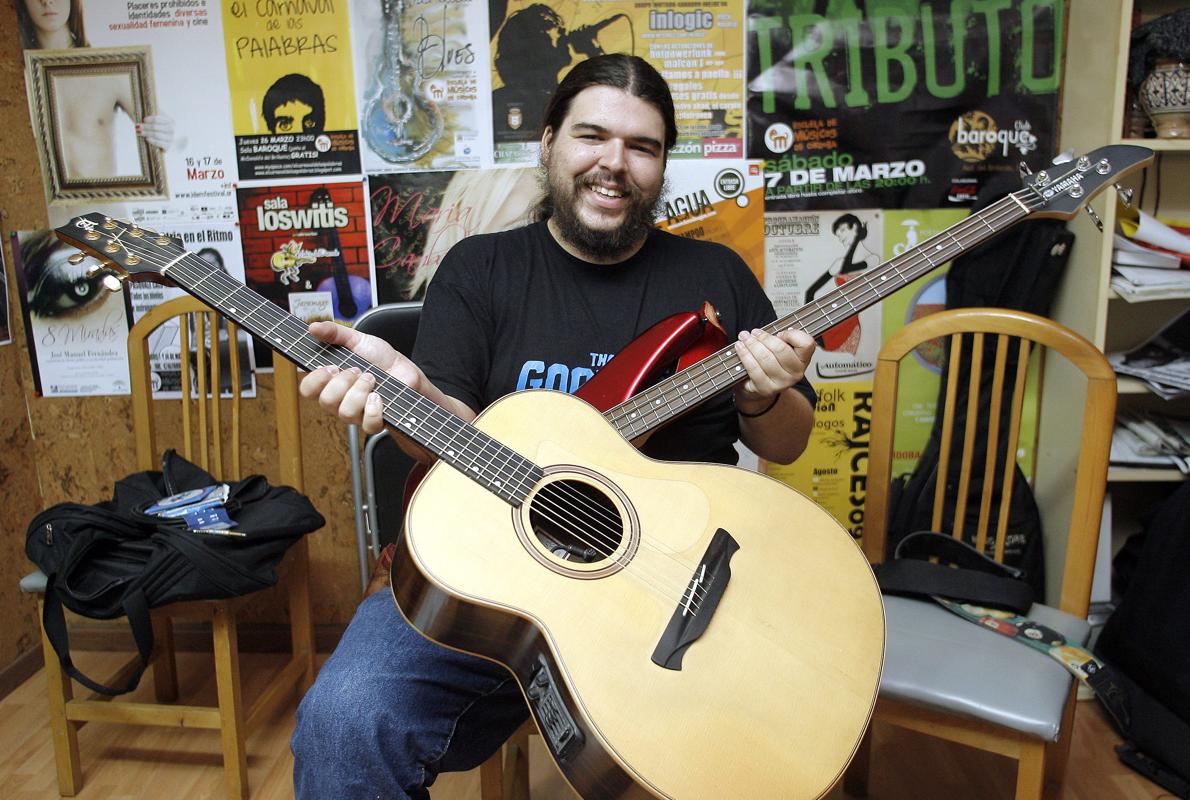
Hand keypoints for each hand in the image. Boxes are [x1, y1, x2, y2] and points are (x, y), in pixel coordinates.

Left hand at [137, 114, 174, 149]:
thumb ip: (150, 113)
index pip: (158, 119)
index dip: (150, 119)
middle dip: (146, 127)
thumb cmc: (152, 125)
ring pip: (157, 135)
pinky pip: (161, 144)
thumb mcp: (152, 116)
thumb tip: (142, 109)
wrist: (155, 135)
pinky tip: (147, 139)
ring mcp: (171, 139)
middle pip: (156, 127)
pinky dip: (154, 141)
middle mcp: (172, 130)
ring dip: (146, 133)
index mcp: (170, 121)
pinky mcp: (168, 147)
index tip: (143, 119)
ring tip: (138, 132)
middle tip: (137, 126)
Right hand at [298, 321, 426, 434]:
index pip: (307, 390)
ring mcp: (356, 413)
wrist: (404, 369)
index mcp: (329, 382)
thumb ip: (334, 332)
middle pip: (326, 401)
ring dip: (360, 391)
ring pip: (346, 413)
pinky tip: (378, 396)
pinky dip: (374, 409)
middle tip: (357, 370)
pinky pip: (368, 425)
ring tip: (371, 379)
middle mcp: (338, 400)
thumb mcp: (356, 339)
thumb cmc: (378, 357)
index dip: (315, 380)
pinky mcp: (374, 421)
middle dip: (344, 381)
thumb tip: (313, 327)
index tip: (330, 368)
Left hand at [732, 327, 815, 413]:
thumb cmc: (771, 363)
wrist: (760, 387)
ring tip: (744, 337)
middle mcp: (796, 373)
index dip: (792, 335)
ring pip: (766, 358)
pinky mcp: (766, 388)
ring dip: (752, 345)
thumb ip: (780, 338)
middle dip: (764, 338)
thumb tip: (768, 332)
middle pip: (780, 349)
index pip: (806, 343)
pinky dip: (745, 356)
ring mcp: (782, 383)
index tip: (780, 333)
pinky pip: (754, 369)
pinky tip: (740, 348)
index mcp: (803, 360)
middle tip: (754, 332)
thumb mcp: (780, 349)